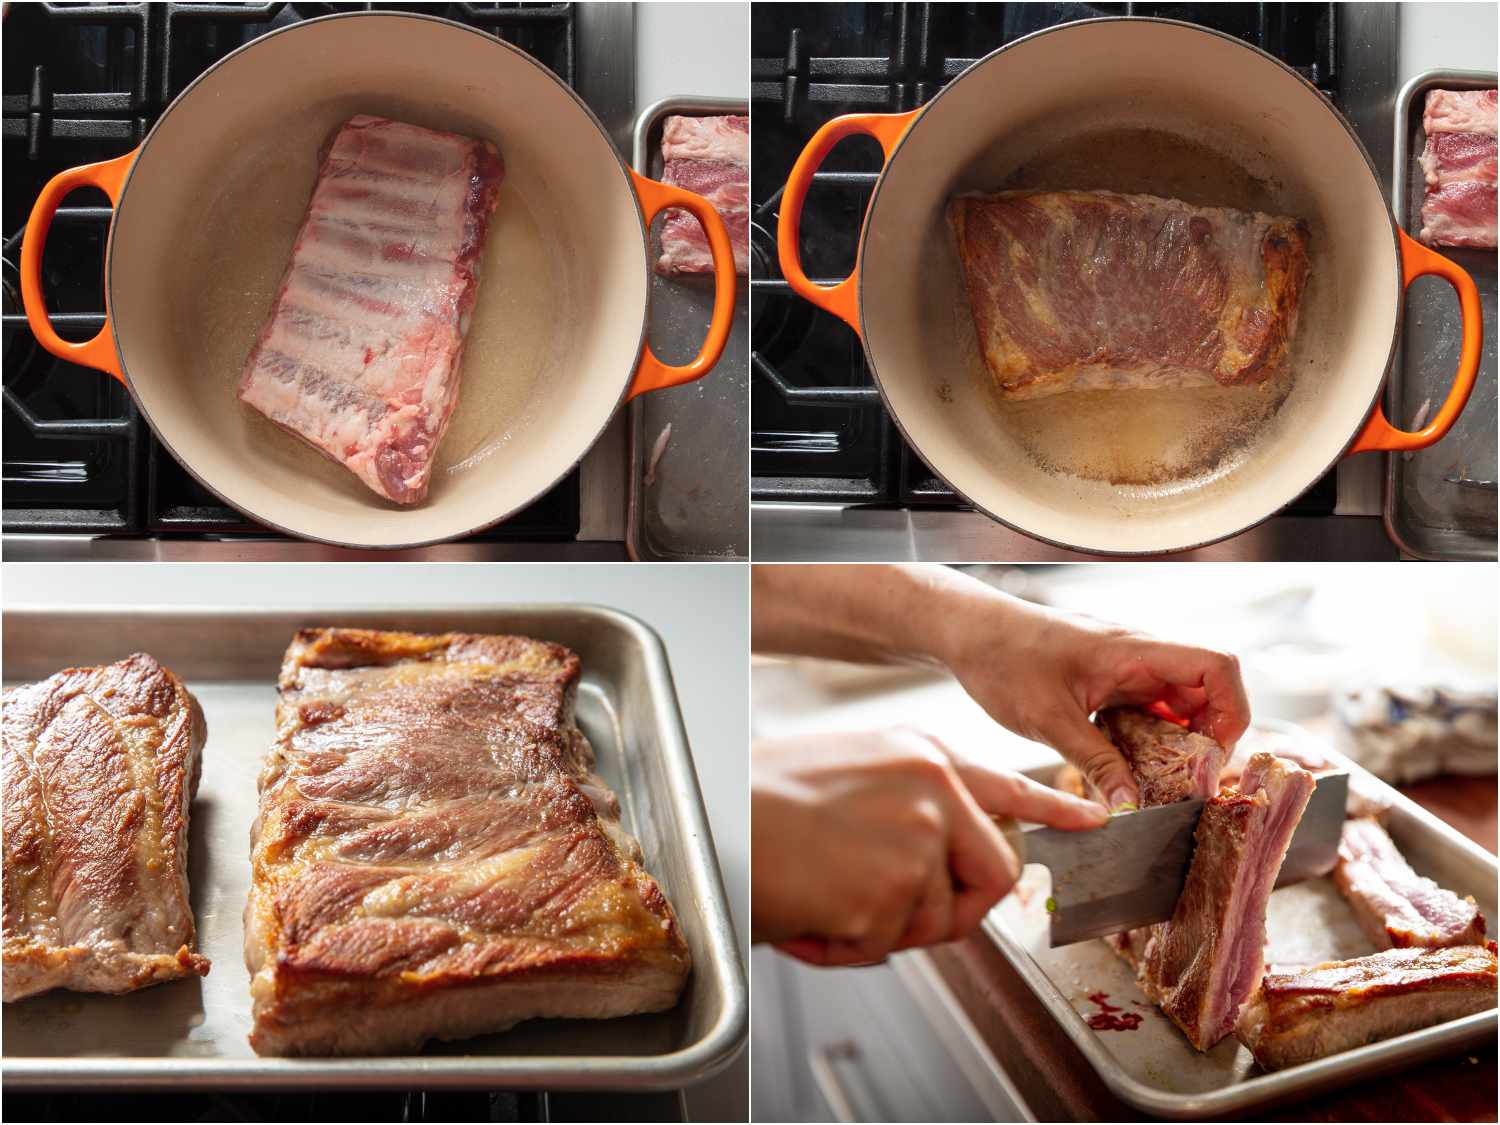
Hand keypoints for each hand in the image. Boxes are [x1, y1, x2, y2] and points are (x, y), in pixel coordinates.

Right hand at [752, 727, 1106, 965]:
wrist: (710, 818)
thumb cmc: (757, 797)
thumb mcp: (849, 770)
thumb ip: (910, 802)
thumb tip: (940, 854)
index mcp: (920, 753)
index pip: (1009, 787)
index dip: (1056, 809)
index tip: (1093, 821)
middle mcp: (932, 790)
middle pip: (991, 872)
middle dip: (952, 906)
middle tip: (889, 908)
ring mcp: (917, 840)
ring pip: (935, 920)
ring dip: (879, 927)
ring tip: (822, 894)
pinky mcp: (891, 892)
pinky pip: (885, 947)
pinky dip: (842, 946)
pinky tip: (806, 910)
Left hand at [942, 606, 1250, 810]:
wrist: (966, 631)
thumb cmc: (1003, 658)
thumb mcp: (1049, 719)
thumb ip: (1095, 764)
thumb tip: (1129, 809)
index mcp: (1134, 650)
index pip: (1217, 665)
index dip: (1232, 710)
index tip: (1211, 756)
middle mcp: (1138, 655)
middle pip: (1205, 692)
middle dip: (1205, 739)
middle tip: (1185, 782)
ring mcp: (1124, 669)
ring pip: (1176, 706)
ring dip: (1176, 743)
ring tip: (1157, 782)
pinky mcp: (1106, 682)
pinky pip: (1146, 711)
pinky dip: (1147, 740)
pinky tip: (1126, 769)